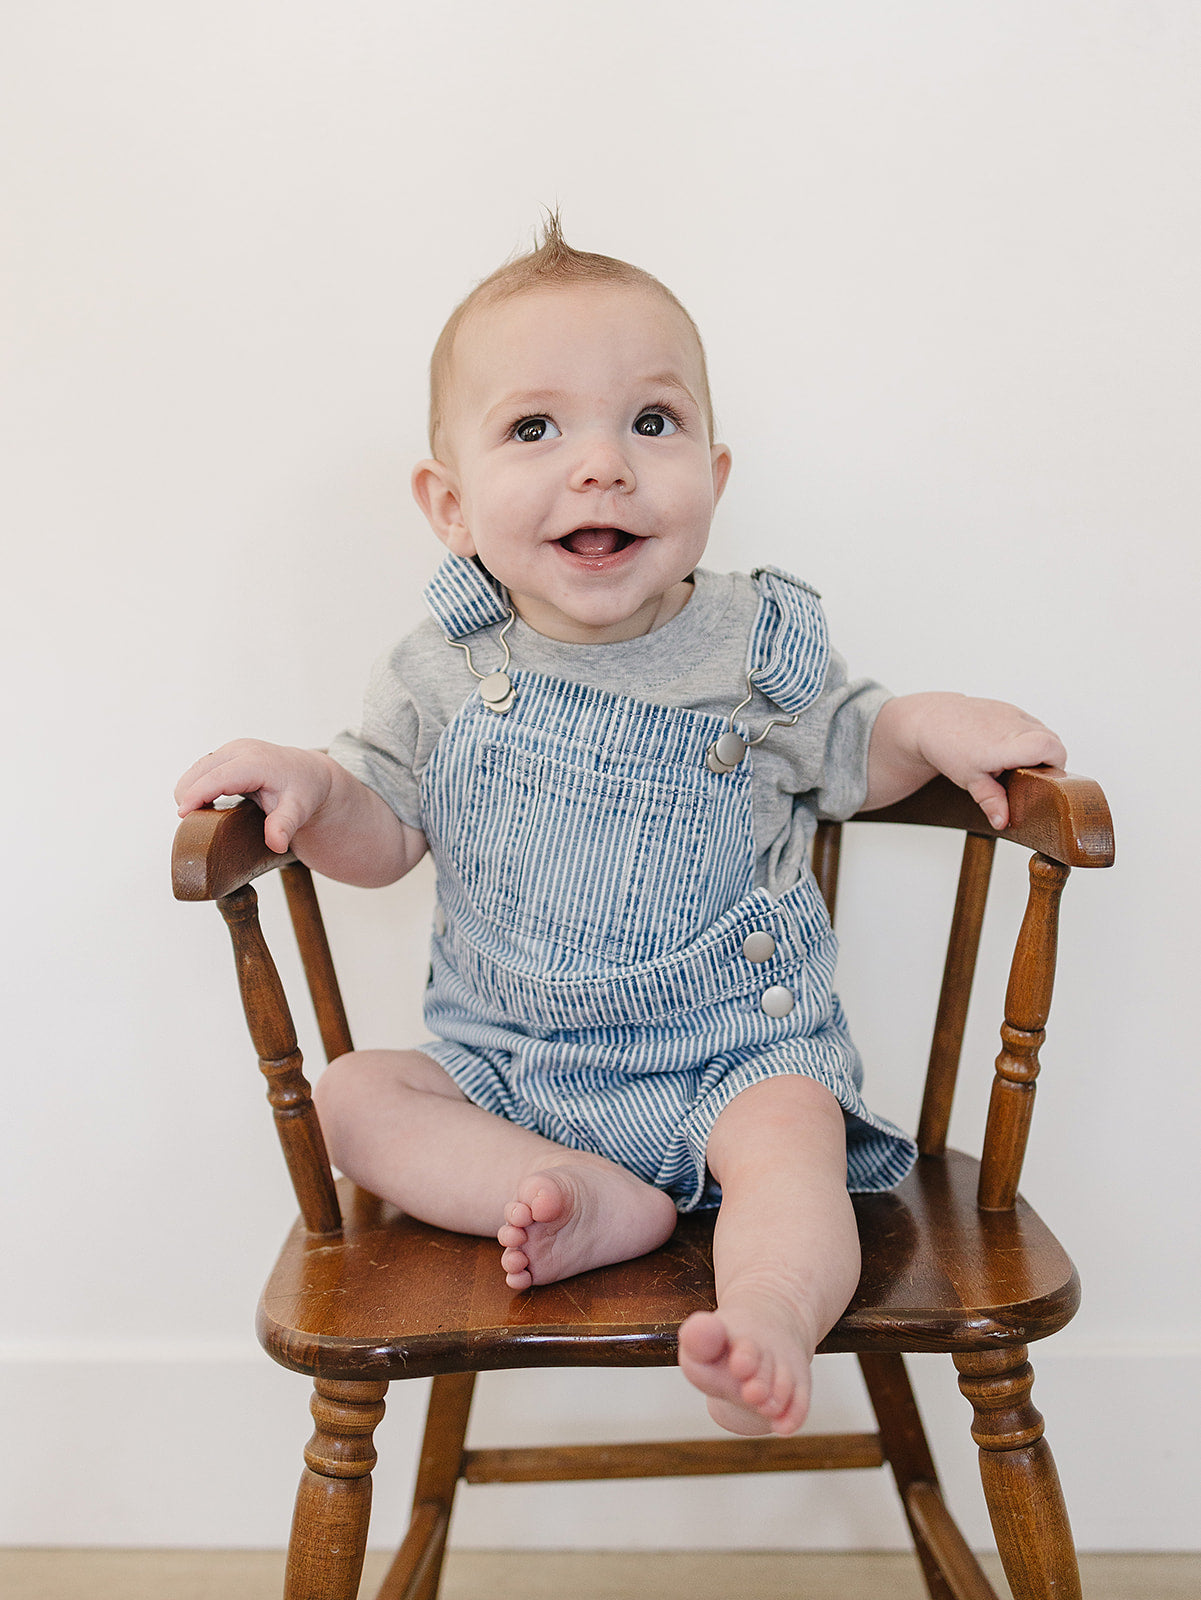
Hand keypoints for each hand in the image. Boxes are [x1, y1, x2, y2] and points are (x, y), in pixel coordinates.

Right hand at [174, 740, 334, 853]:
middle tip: (197, 827)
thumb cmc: (303, 790)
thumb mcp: (298, 810)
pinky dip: (197, 788)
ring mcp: (231, 750)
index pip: (216, 777)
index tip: (182, 815)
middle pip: (198, 773)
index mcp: (255, 762)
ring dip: (192, 793)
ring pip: (195, 771)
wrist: (309, 773)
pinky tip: (208, 805)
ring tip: (203, 817)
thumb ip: (284, 825)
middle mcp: (240, 750)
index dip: (196, 795)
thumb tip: (276, 844)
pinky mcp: (226, 754)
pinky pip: (200, 771)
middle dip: (190, 798)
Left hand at [868, 693, 1066, 828]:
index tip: (1042, 779)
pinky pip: (1030, 722)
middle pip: (1053, 742)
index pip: (1051, 749)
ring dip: (1038, 748)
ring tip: (1016, 763)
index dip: (1054, 766)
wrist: (930, 720)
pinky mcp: (1009, 707)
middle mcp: (1013, 724)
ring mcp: (1012, 712)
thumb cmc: (947, 748)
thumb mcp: (969, 780)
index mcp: (1006, 745)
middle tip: (1028, 777)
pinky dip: (1027, 736)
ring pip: (1044, 731)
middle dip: (1048, 761)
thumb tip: (1003, 822)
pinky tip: (1008, 749)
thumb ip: (991, 801)